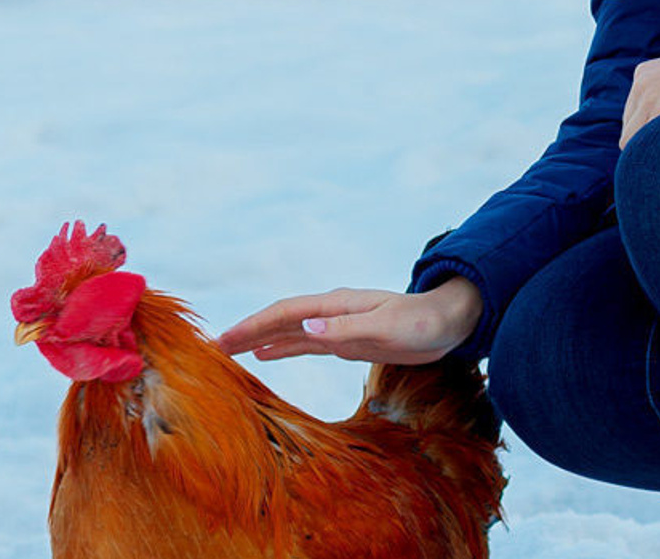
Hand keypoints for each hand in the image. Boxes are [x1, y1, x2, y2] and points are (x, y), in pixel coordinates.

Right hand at [216, 276, 482, 365]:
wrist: (448, 323)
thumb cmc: (420, 324)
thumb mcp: (384, 329)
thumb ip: (344, 330)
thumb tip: (304, 327)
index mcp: (338, 304)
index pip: (286, 312)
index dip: (253, 324)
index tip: (222, 339)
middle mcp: (333, 311)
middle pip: (281, 318)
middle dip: (247, 330)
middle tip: (212, 348)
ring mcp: (338, 324)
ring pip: (290, 330)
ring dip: (260, 339)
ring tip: (229, 351)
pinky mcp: (346, 339)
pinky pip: (305, 343)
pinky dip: (282, 347)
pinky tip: (267, 355)